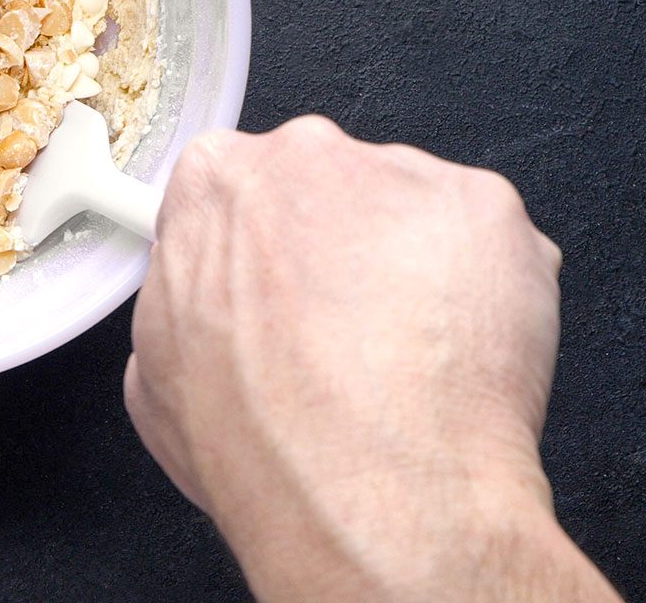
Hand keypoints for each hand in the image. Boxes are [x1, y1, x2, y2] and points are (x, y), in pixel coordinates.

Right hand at [125, 116, 618, 601]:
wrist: (370, 491)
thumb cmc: (264, 442)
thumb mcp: (157, 381)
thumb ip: (183, 309)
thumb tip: (208, 320)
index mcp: (215, 183)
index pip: (237, 190)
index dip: (262, 253)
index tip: (279, 296)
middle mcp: (307, 155)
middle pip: (330, 188)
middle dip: (341, 252)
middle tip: (347, 338)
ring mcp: (404, 175)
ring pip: (413, 214)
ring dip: (415, 273)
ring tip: (409, 363)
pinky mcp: (487, 209)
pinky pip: (488, 243)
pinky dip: (487, 292)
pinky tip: (459, 358)